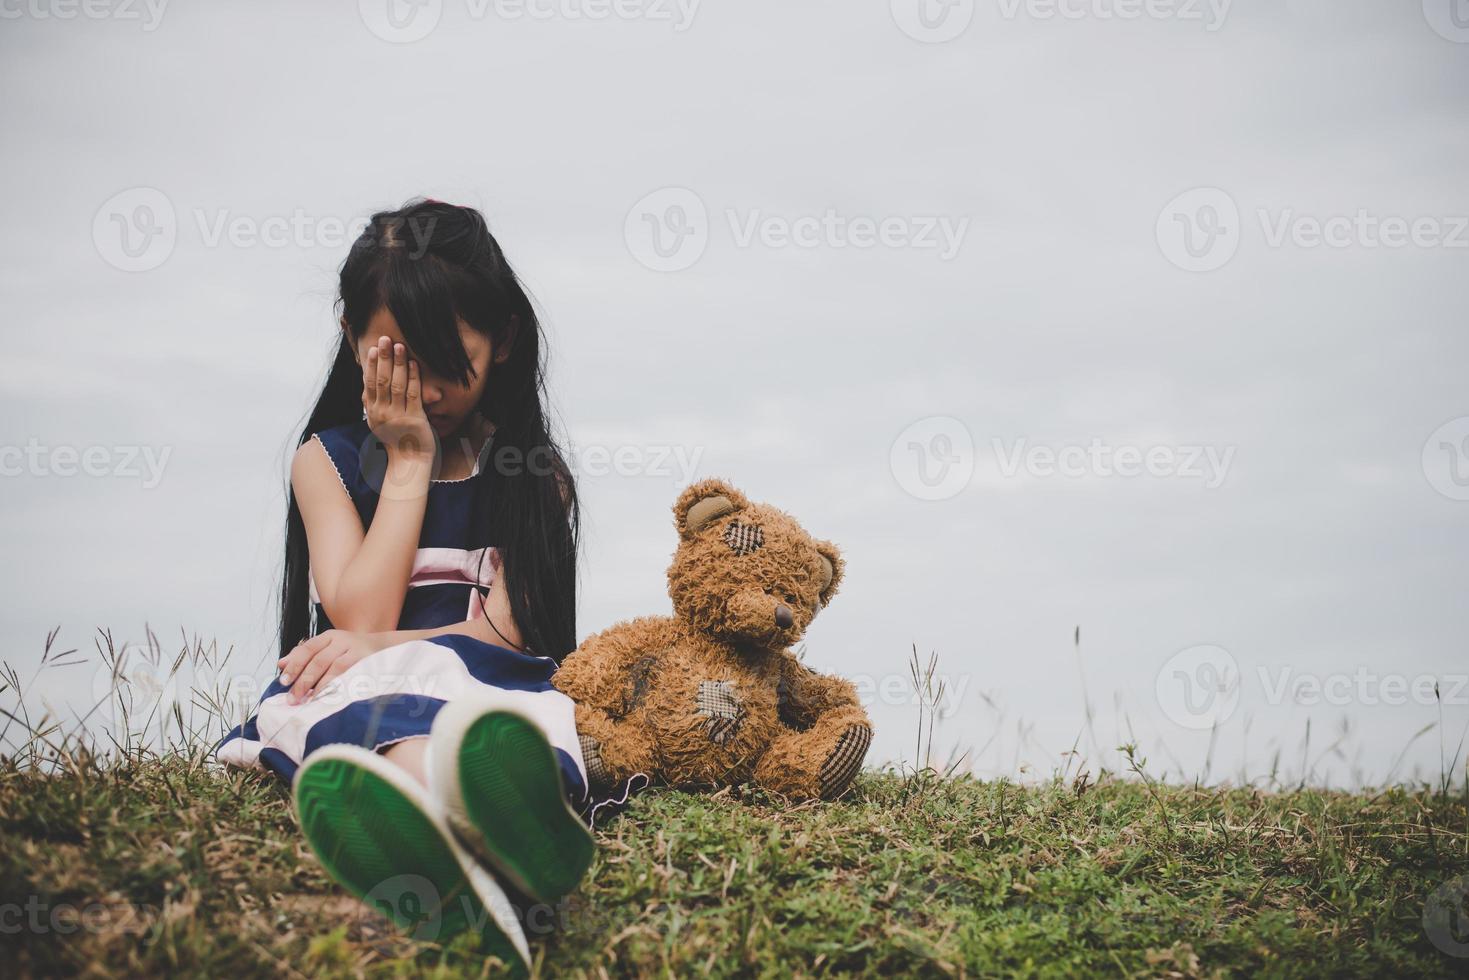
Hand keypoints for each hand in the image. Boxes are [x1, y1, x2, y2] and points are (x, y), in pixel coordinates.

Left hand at [277, 629, 388, 704]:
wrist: (385, 647)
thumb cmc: (352, 652)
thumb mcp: (329, 649)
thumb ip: (305, 655)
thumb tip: (281, 664)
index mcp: (329, 636)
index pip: (307, 649)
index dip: (294, 665)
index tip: (284, 682)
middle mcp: (341, 640)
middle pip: (317, 660)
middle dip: (303, 680)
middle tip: (293, 698)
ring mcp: (355, 649)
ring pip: (331, 668)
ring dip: (317, 686)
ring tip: (307, 700)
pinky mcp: (366, 660)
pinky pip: (348, 674)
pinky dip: (335, 685)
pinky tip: (327, 696)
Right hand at [363, 336, 433, 462]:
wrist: (409, 460)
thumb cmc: (396, 438)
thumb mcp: (378, 421)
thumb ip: (373, 403)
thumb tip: (366, 384)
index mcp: (372, 411)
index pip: (369, 383)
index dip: (371, 365)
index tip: (373, 348)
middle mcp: (382, 413)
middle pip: (381, 380)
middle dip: (383, 358)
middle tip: (385, 339)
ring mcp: (398, 416)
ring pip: (396, 385)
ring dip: (398, 364)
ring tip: (400, 346)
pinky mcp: (414, 418)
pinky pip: (412, 394)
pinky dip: (412, 377)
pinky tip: (414, 364)